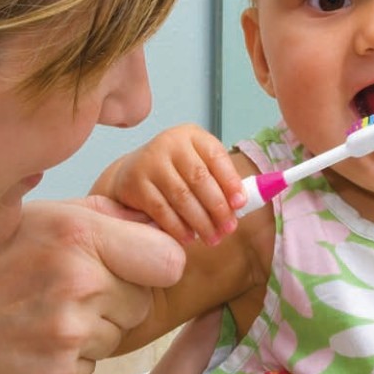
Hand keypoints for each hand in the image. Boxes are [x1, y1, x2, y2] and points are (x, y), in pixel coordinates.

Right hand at [0, 198, 185, 373]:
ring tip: (44, 313)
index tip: (137, 264)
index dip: (155, 263)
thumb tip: (152, 217)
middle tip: (69, 290)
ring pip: (119, 333)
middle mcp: (79, 283)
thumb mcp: (37, 217)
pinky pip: (93, 364)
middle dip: (119, 296)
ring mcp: (70, 334)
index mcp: (78, 235)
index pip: (167, 258)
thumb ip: (102, 213)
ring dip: (94, 327)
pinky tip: (34, 340)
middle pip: (145, 299)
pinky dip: (72, 357)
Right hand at [92, 124, 244, 244]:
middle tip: (228, 228)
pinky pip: (161, 209)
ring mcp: (150, 162)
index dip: (230, 181)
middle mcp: (170, 143)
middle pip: (200, 178)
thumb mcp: (198, 163)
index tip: (241, 204)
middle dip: (218, 207)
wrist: (131, 171)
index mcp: (192, 136)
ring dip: (201, 222)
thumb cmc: (175, 170)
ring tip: (212, 238)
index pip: (216, 156)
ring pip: (182, 196)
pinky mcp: (136, 183)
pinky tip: (189, 238)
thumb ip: (220, 179)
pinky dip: (178, 227)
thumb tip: (242, 203)